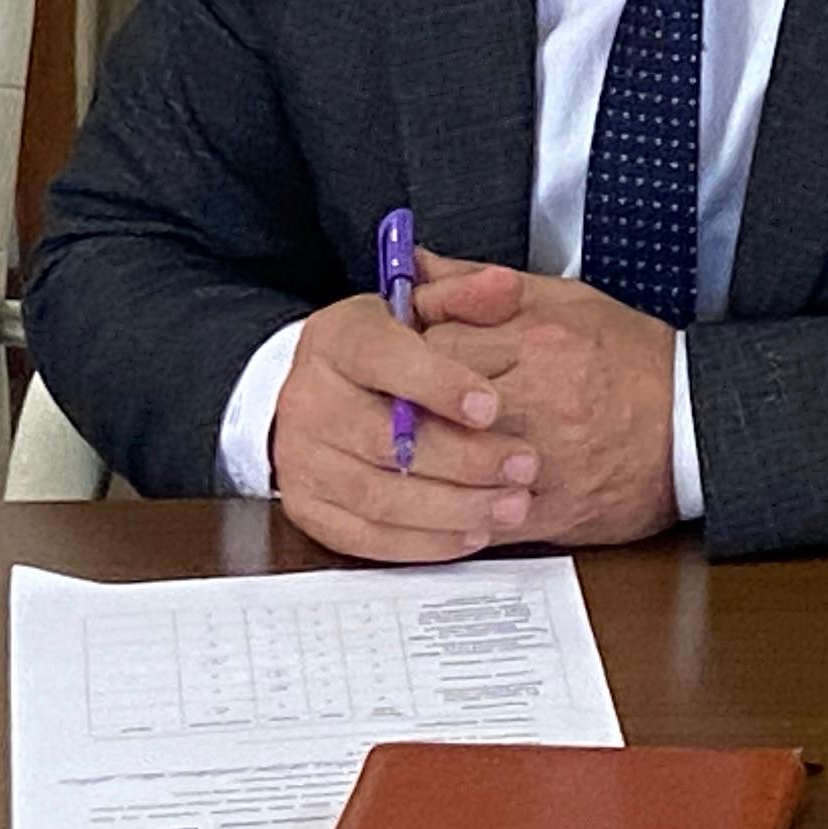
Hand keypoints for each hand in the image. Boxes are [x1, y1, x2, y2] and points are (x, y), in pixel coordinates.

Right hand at [265, 293, 538, 563]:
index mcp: (336, 339)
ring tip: (512, 504)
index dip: (439, 383)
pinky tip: (471, 533)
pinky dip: (423, 541)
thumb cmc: (386, 350)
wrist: (323, 393)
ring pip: (380, 496)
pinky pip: (367, 536)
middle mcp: (308, 400)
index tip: (492, 405)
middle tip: (524, 465)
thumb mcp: (421, 306)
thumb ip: (466, 294)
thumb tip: (503, 287)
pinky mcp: (309, 508)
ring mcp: (303, 459)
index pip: (382, 358)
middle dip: (463, 458)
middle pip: (384, 440)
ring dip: (453, 507)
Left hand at [409, 254, 682, 548]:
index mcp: (538, 340)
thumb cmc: (632, 359)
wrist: (694, 424)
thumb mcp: (564, 299)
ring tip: (420, 452)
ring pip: (448, 466)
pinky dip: (452, 512)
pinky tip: (445, 498)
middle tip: (402, 409)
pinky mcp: (549, 509)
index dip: (411, 354)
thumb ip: (483, 283)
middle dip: (408, 409)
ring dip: (423, 463)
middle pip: (432, 406)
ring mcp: (542, 458)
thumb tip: (419, 264)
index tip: (409, 360)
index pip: (436, 344)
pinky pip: (478, 517)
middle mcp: (537, 397)